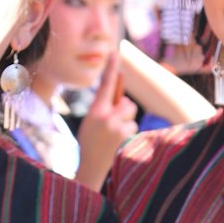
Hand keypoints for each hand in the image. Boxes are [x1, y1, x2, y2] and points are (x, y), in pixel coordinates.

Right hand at [76, 49, 138, 188]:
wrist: (90, 170)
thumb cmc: (90, 144)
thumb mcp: (91, 123)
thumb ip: (104, 109)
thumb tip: (122, 97)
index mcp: (95, 112)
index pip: (105, 85)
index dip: (111, 68)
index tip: (115, 52)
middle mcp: (107, 118)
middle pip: (127, 103)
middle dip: (124, 111)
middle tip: (112, 125)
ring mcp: (118, 129)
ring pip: (131, 117)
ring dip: (126, 124)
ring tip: (112, 138)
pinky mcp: (126, 139)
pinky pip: (133, 129)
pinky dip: (128, 135)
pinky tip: (117, 145)